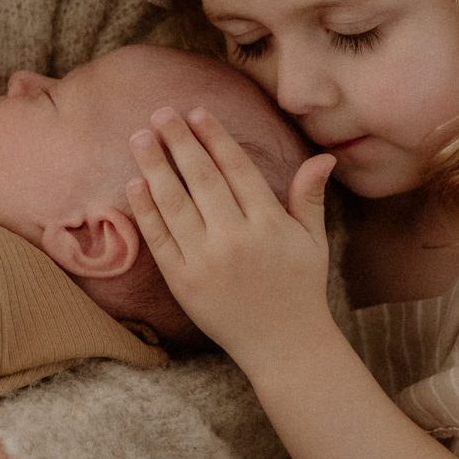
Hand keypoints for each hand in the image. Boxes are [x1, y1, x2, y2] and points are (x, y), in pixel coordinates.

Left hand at [128, 106, 335, 363]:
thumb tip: (324, 156)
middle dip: (179, 141)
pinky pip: (159, 238)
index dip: (215, 138)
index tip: (197, 112)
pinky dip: (146, 210)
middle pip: (201, 178)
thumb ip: (308, 196)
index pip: (236, 169)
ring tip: (139, 137)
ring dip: (154, 166)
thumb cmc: (300, 288)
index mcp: (268, 223)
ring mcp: (205, 260)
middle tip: (160, 112)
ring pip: (174, 203)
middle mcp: (235, 238)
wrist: (283, 346)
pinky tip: (135, 184)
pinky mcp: (182, 281)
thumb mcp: (312, 240)